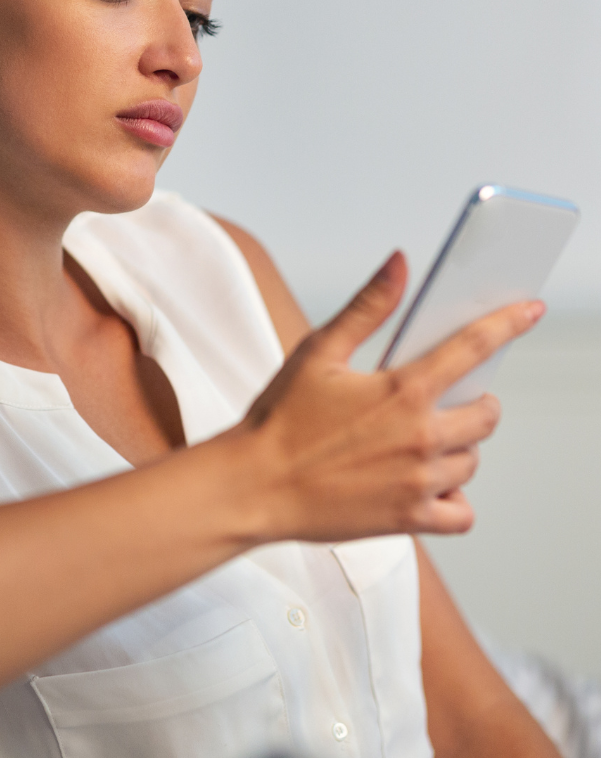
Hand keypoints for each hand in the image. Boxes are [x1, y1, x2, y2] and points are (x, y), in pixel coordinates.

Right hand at [236, 251, 543, 542]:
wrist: (254, 485)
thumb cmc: (279, 420)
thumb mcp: (317, 352)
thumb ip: (367, 307)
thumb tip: (399, 264)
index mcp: (401, 391)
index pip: (472, 347)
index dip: (507, 323)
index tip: (528, 312)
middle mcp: (420, 438)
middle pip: (487, 415)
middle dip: (476, 402)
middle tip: (445, 399)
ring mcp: (418, 482)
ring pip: (472, 461)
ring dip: (459, 448)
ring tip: (422, 440)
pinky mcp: (408, 519)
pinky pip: (461, 514)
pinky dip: (454, 500)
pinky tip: (427, 484)